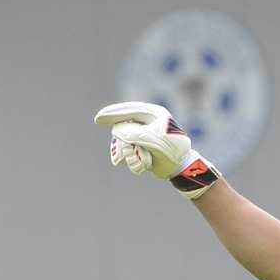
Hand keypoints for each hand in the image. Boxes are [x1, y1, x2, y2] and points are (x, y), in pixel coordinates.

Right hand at [93, 101, 220, 197]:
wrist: (181, 169)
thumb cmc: (173, 151)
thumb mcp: (156, 141)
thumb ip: (135, 134)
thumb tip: (116, 132)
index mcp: (153, 113)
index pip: (129, 110)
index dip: (112, 114)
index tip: (98, 119)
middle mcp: (145, 122)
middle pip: (123, 128)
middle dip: (128, 144)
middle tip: (140, 155)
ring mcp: (141, 135)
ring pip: (122, 143)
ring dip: (131, 156)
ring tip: (144, 164)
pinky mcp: (139, 147)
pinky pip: (125, 153)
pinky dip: (132, 162)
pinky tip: (139, 168)